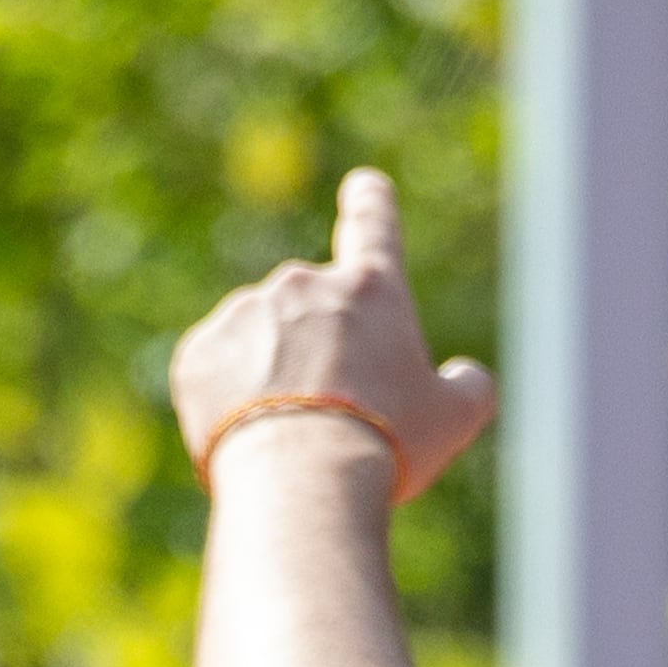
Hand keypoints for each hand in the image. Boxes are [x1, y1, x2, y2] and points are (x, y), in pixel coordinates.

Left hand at [167, 167, 498, 504]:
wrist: (300, 479)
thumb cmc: (387, 444)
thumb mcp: (454, 420)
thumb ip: (469, 388)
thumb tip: (465, 376)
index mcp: (371, 289)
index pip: (374, 224)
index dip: (371, 204)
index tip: (363, 186)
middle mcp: (304, 284)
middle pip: (312, 313)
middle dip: (317, 352)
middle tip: (333, 417)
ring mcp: (245, 313)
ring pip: (259, 344)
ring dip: (270, 377)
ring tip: (290, 439)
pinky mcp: (198, 352)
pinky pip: (214, 373)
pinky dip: (227, 402)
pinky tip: (248, 441)